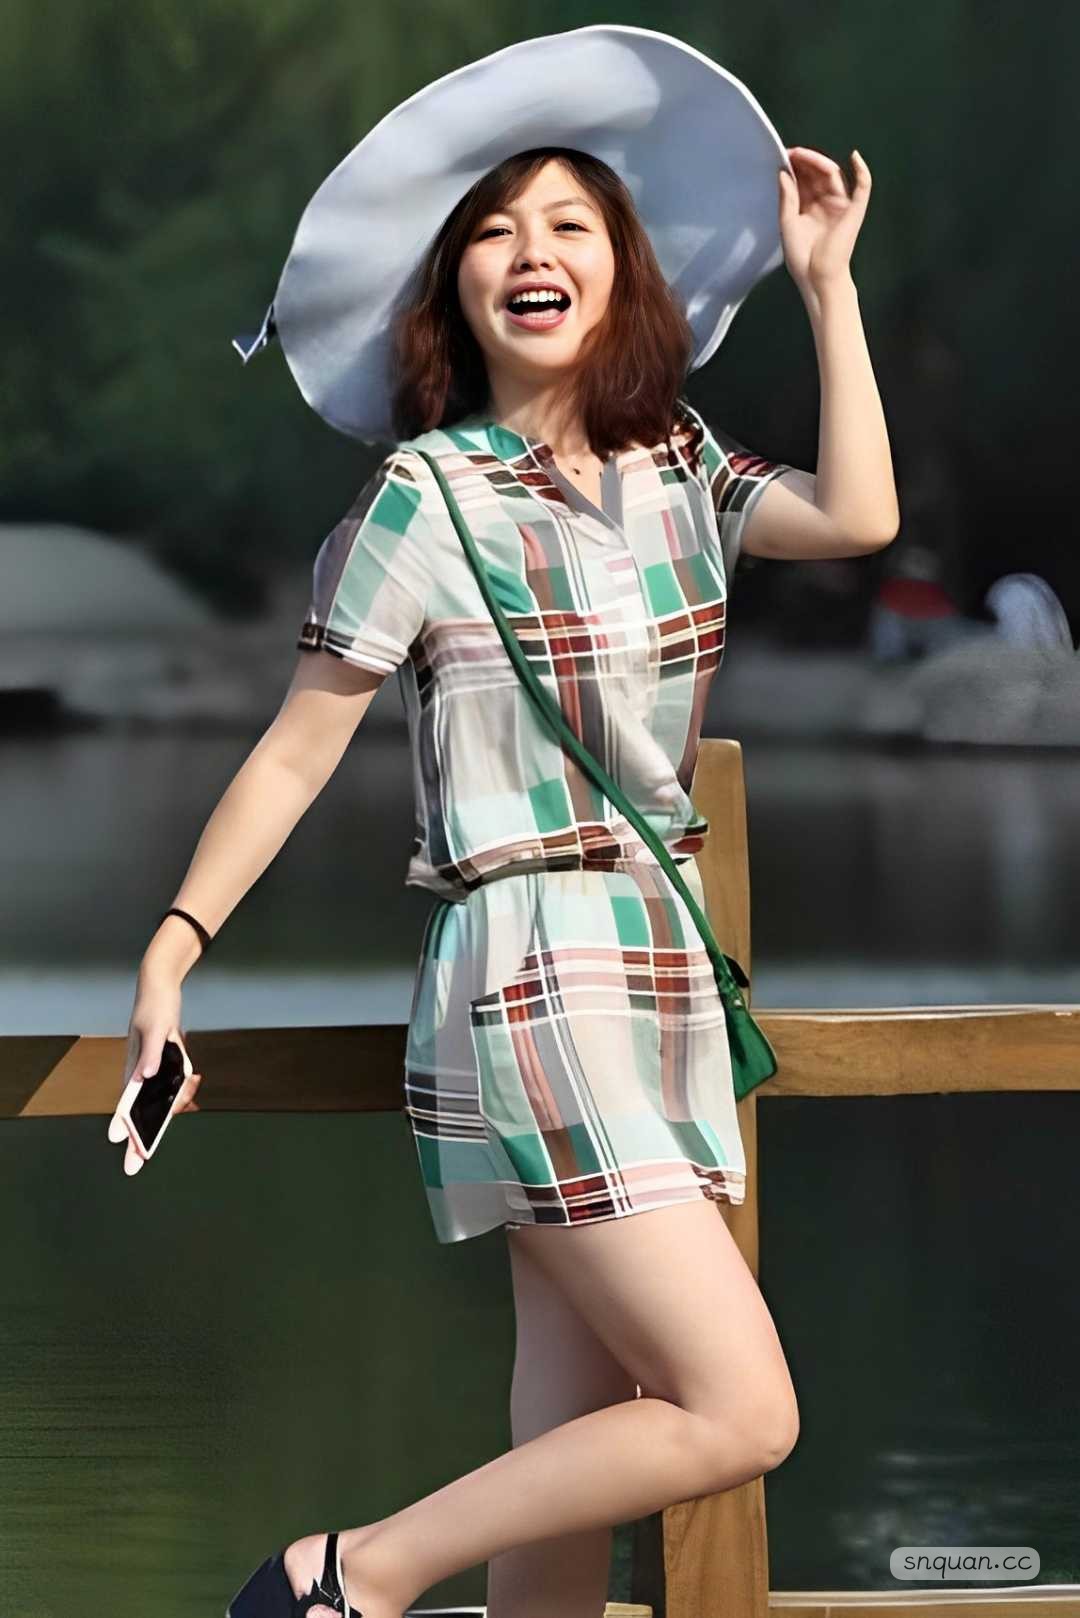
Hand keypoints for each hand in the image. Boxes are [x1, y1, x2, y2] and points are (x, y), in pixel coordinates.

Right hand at [108, 972, 201, 1175]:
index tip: (121, 1144)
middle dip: (137, 1138)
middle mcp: (141, 1072)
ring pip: (156, 1102)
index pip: (129, 1103)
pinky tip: (179, 1104)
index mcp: (136, 1067)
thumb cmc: (155, 1007)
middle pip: (139, 1111)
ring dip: (157, 1119)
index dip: (127, 1125)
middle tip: (133, 1166)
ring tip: (153, 1140)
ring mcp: (151, 1070)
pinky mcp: (163, 1064)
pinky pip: (169, 1087)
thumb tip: (145, 1077)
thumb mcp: (157, 1027)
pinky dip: (174, 1097)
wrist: (161, 989)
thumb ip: (152, 1053)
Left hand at [777, 146, 870, 294]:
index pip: (804, 179)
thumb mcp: (787, 223)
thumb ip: (787, 197)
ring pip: (833, 174)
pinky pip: (862, 187)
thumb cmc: (802, 257)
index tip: (783, 156)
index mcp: (808, 206)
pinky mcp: (854, 210)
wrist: (816, 278)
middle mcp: (825, 202)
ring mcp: (840, 204)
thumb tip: (783, 172)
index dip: (795, 166)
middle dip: (805, 161)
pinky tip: (854, 157)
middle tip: (791, 153)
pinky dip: (862, 170)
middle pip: (817, 173)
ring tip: (804, 154)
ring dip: (820, 162)